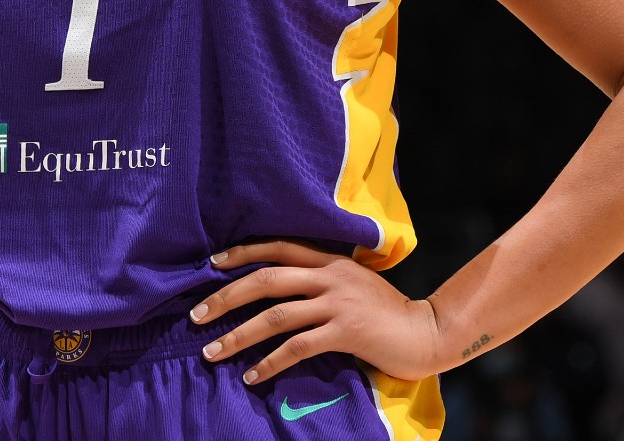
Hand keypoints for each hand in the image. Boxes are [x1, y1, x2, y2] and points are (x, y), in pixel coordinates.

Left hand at [190, 239, 444, 383]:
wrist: (428, 332)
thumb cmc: (386, 312)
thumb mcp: (352, 284)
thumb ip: (322, 280)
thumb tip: (278, 290)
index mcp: (330, 260)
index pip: (278, 248)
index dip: (242, 253)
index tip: (211, 264)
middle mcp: (331, 276)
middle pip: (266, 280)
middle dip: (226, 297)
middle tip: (196, 315)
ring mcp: (339, 303)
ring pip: (276, 315)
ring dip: (238, 335)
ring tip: (211, 352)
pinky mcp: (347, 331)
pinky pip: (298, 347)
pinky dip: (270, 362)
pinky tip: (252, 376)